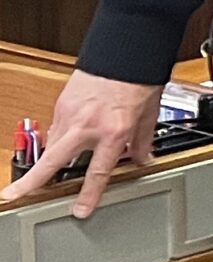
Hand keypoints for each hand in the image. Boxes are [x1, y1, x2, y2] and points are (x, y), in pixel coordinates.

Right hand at [3, 70, 163, 219]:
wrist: (125, 51)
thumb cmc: (138, 79)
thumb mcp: (149, 114)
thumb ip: (143, 140)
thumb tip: (143, 157)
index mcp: (114, 131)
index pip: (99, 171)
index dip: (89, 194)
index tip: (81, 210)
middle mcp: (88, 125)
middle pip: (54, 160)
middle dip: (32, 180)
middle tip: (14, 194)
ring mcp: (71, 113)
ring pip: (54, 144)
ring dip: (52, 159)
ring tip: (46, 173)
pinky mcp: (62, 103)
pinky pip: (58, 127)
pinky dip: (61, 137)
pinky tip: (67, 140)